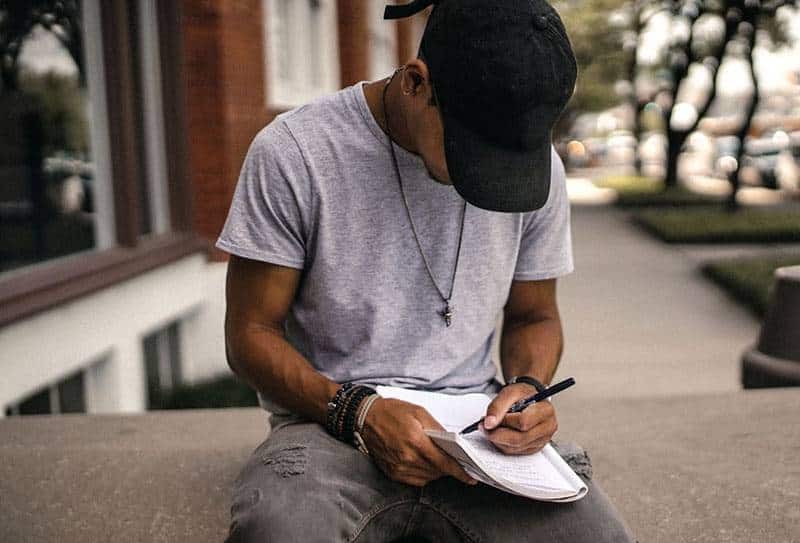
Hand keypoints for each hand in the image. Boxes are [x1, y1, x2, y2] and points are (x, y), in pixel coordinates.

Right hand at [361, 397, 478, 487]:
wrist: (365, 418)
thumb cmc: (392, 411)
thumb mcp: (419, 412)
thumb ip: (437, 428)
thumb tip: (452, 443)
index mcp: (416, 440)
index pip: (444, 462)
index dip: (459, 471)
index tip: (470, 477)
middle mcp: (407, 457)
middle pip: (437, 471)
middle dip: (448, 467)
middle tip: (453, 459)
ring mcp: (399, 467)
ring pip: (428, 477)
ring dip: (436, 470)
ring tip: (435, 457)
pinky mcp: (392, 473)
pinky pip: (415, 480)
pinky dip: (424, 473)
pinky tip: (423, 461)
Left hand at [481, 383, 557, 454]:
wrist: (530, 399)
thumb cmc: (523, 395)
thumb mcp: (510, 392)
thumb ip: (498, 406)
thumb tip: (489, 423)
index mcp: (545, 411)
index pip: (523, 422)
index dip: (504, 421)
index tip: (488, 419)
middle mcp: (547, 428)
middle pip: (519, 438)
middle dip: (497, 434)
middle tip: (484, 427)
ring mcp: (542, 440)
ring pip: (515, 447)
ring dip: (498, 440)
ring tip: (491, 428)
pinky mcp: (534, 448)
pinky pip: (514, 451)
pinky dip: (502, 444)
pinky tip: (499, 433)